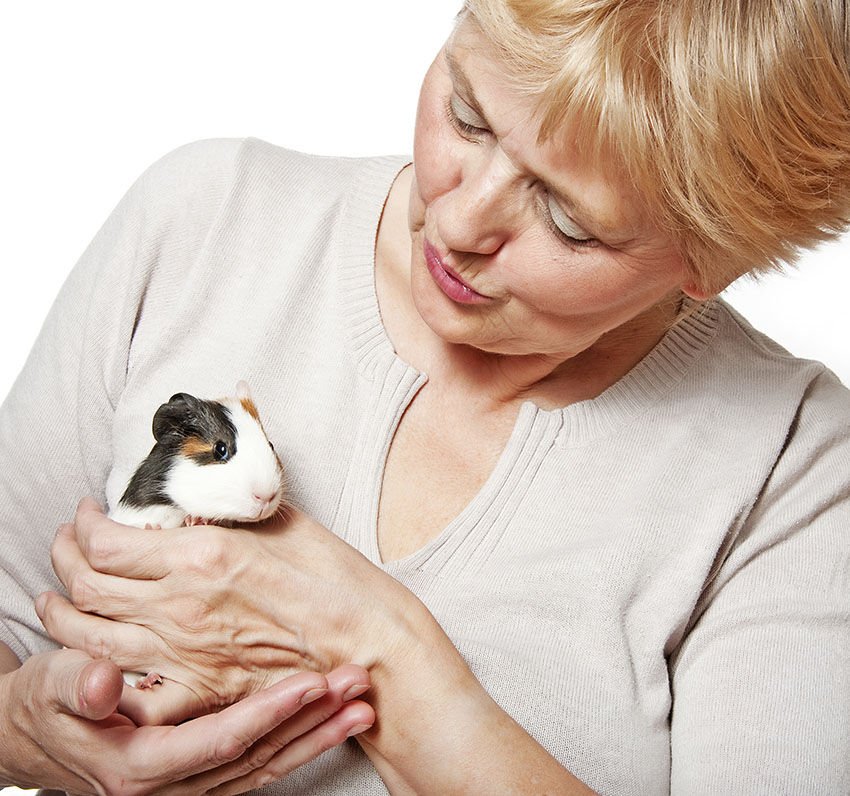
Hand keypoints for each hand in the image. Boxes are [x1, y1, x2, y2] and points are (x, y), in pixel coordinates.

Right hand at [0, 647, 373, 794]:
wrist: (35, 733)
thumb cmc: (47, 706)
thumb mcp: (52, 688)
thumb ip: (78, 687)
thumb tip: (102, 681)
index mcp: (141, 764)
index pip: (222, 740)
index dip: (270, 711)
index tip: (312, 682)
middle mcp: (173, 784)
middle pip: (258, 754)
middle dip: (313, 721)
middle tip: (358, 686)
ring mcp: (191, 783)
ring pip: (267, 763)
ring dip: (316, 733)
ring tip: (360, 703)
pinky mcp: (200, 772)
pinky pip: (258, 762)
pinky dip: (296, 741)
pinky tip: (326, 721)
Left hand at [39, 498, 415, 724]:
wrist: (366, 643)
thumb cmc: (334, 580)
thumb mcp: (284, 518)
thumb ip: (237, 494)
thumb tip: (221, 463)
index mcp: (201, 554)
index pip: (107, 541)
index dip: (83, 525)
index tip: (87, 513)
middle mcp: (180, 605)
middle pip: (86, 585)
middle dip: (63, 559)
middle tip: (66, 543)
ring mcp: (184, 653)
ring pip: (90, 636)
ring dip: (62, 613)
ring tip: (56, 596)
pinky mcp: (198, 690)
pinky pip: (125, 687)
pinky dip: (98, 672)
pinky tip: (92, 657)